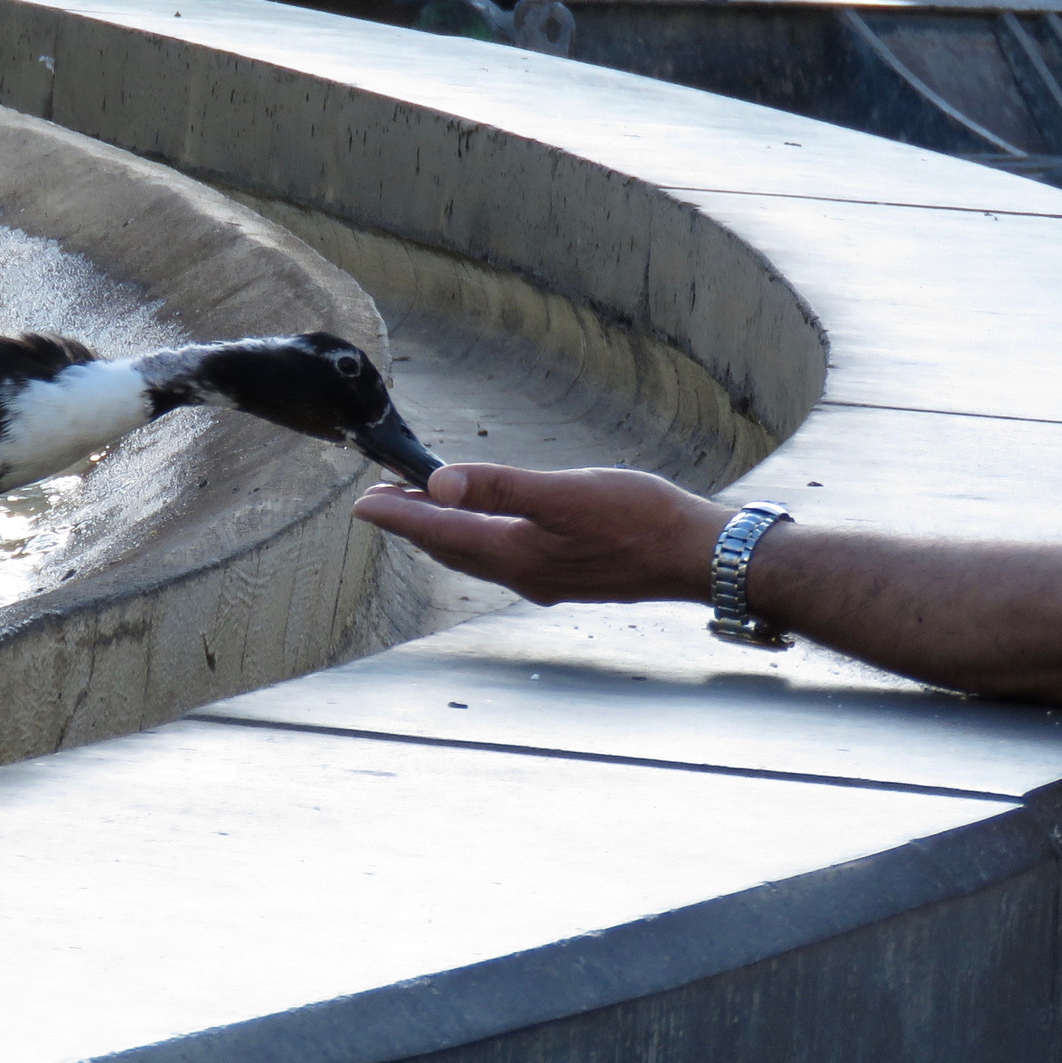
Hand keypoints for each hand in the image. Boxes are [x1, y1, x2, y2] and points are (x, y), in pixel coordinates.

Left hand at [352, 463, 732, 605]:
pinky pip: (503, 557)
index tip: (362, 504)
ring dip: (445, 533)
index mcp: (515, 553)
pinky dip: (480, 539)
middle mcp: (523, 574)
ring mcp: (545, 578)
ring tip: (422, 512)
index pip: (439, 533)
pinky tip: (489, 529)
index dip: (398, 517)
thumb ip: (500, 487)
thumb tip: (439, 484)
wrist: (699, 555)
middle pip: (451, 548)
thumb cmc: (640, 519)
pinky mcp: (567, 574)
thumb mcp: (564, 493)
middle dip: (413, 525)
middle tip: (380, 504)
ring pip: (476, 555)